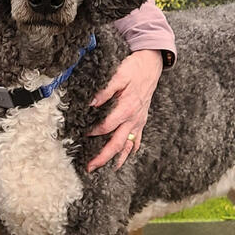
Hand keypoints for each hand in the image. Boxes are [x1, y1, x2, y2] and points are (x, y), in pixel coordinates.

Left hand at [85, 49, 162, 172]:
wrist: (151, 65)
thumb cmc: (134, 69)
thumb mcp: (118, 75)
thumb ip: (104, 91)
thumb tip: (91, 103)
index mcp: (127, 108)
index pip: (107, 126)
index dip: (94, 132)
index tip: (82, 135)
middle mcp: (134, 118)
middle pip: (117, 143)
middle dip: (103, 157)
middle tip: (90, 167)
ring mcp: (139, 121)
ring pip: (128, 145)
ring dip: (117, 158)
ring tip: (107, 169)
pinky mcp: (142, 121)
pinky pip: (137, 140)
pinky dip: (131, 150)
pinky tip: (125, 156)